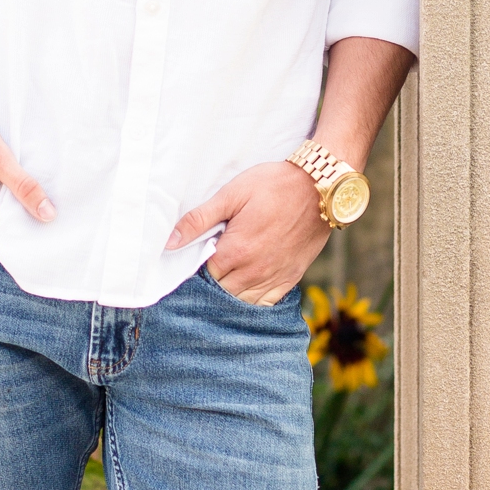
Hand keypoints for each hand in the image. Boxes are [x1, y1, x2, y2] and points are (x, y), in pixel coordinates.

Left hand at [165, 161, 325, 305]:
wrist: (320, 188)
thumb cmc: (274, 186)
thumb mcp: (232, 195)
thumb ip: (199, 220)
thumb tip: (169, 242)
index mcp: (235, 252)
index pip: (203, 275)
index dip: (197, 267)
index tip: (199, 256)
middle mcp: (253, 272)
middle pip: (220, 292)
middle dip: (212, 282)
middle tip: (211, 266)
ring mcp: (273, 278)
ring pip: (241, 302)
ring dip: (231, 294)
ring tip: (228, 276)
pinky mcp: (290, 278)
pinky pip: (266, 303)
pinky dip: (253, 301)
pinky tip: (247, 289)